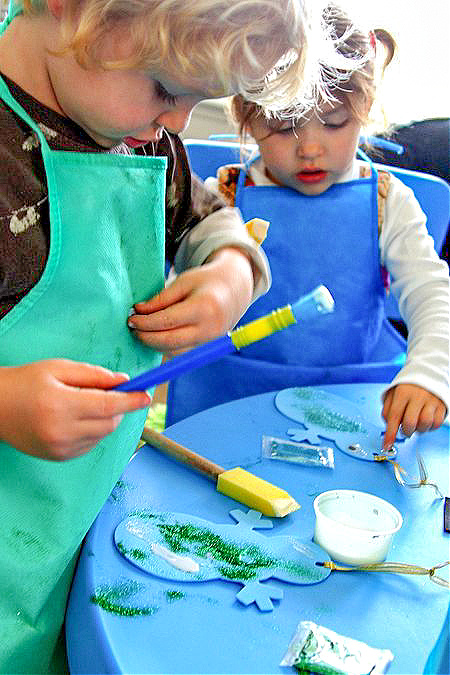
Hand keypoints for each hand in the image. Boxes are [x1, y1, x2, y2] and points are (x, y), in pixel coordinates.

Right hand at [0, 359, 150, 460]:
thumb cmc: (27, 382)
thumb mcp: (59, 368)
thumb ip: (94, 375)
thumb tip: (125, 382)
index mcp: (60, 405)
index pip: (108, 406)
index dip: (131, 401)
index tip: (147, 396)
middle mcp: (61, 431)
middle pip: (110, 422)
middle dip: (118, 408)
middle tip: (109, 392)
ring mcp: (60, 449)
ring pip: (102, 434)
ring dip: (106, 419)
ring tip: (84, 404)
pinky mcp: (59, 457)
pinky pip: (91, 444)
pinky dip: (93, 431)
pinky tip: (75, 419)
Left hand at [128, 247, 254, 352]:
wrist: (234, 291)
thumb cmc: (206, 282)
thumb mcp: (184, 281)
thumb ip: (162, 298)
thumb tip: (139, 311)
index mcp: (204, 308)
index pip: (167, 321)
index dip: (145, 322)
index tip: (131, 318)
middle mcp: (209, 329)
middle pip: (169, 341)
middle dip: (146, 337)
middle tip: (132, 328)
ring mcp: (209, 342)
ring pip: (173, 351)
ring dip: (154, 344)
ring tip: (141, 331)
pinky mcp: (207, 348)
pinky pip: (181, 353)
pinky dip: (165, 347)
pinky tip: (155, 336)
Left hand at [382, 383, 446, 449]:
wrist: (428, 373)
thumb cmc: (407, 387)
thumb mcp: (393, 393)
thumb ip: (387, 409)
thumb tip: (387, 425)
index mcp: (403, 393)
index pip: (394, 416)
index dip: (390, 434)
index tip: (387, 445)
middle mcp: (418, 397)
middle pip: (410, 423)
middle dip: (405, 432)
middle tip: (404, 429)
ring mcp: (431, 401)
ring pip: (424, 424)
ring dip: (418, 430)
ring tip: (416, 423)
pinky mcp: (442, 406)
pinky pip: (436, 424)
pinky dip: (429, 427)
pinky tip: (424, 421)